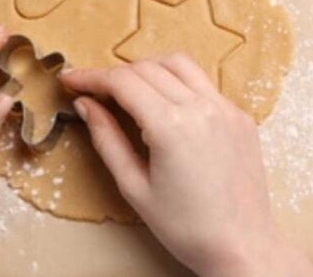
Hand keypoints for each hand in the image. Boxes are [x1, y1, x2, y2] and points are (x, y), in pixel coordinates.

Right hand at [61, 54, 312, 276]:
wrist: (242, 247)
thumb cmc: (186, 227)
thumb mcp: (134, 187)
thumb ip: (106, 139)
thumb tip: (85, 104)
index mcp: (171, 126)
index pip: (122, 82)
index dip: (90, 76)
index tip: (70, 79)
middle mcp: (201, 108)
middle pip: (147, 67)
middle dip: (114, 74)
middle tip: (92, 90)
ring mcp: (226, 108)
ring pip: (179, 64)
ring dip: (148, 68)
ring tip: (128, 90)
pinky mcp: (241, 116)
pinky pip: (204, 84)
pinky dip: (178, 84)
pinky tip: (167, 105)